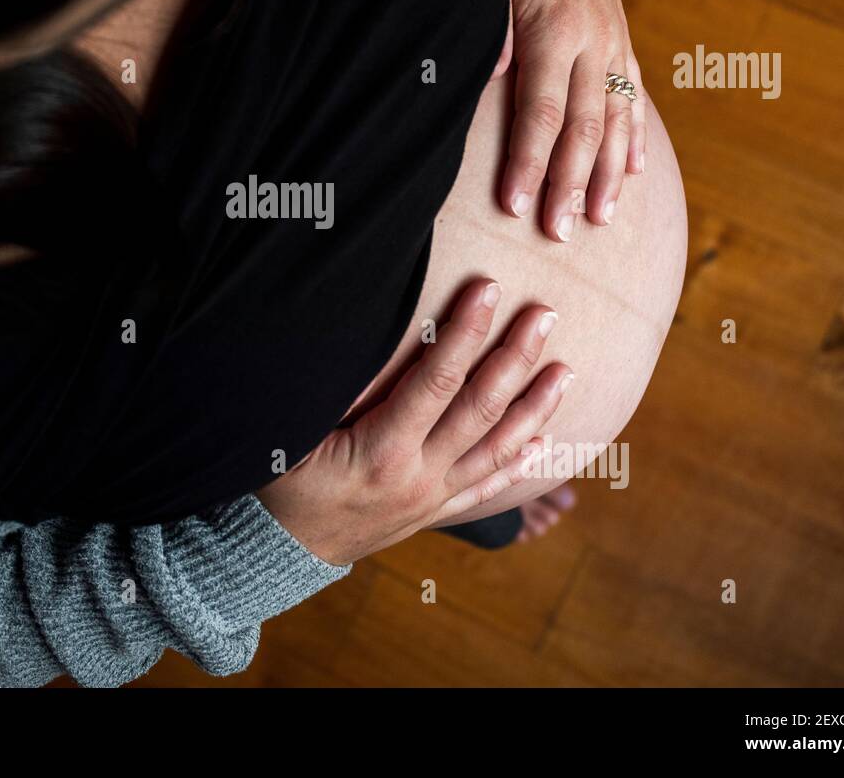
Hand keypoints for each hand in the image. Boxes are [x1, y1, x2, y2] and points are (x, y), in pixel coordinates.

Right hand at [257, 278, 572, 565]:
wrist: (277, 553)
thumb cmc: (277, 482)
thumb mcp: (289, 433)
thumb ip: (329, 388)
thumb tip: (356, 333)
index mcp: (382, 451)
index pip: (436, 380)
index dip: (465, 332)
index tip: (487, 290)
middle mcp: (417, 477)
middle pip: (480, 410)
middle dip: (516, 358)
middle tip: (545, 315)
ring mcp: (429, 497)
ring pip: (495, 450)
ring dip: (534, 408)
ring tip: (566, 371)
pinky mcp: (430, 511)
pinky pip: (483, 488)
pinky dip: (516, 465)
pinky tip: (544, 444)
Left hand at [497, 0, 645, 241]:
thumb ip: (492, 29)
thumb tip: (490, 78)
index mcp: (555, 28)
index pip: (541, 112)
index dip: (528, 162)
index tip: (515, 205)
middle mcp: (594, 41)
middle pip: (583, 127)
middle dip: (570, 185)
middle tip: (558, 233)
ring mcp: (615, 44)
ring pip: (615, 119)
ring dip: (609, 174)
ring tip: (601, 219)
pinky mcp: (623, 44)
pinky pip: (633, 97)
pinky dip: (634, 138)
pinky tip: (636, 173)